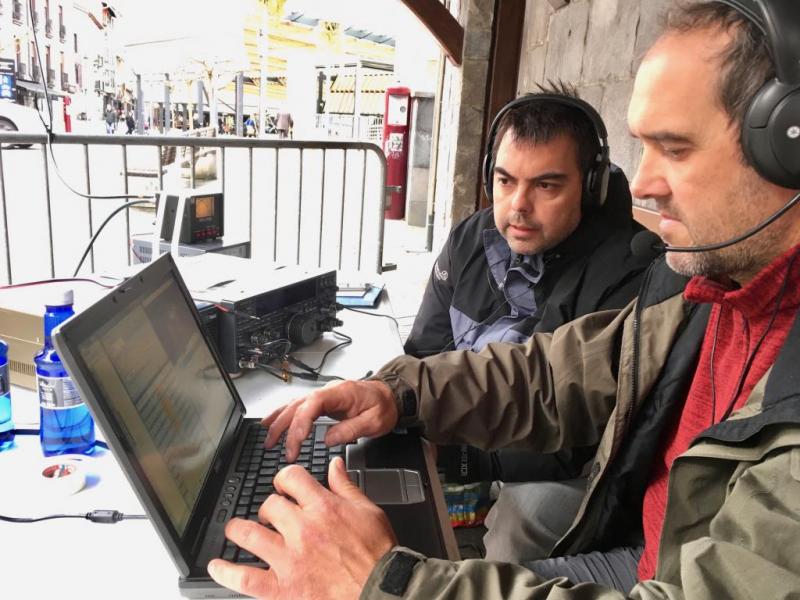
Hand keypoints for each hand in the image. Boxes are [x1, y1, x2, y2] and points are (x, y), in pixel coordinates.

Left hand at [207, 457, 396, 598]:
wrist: (381, 590)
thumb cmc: (378, 554)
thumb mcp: (368, 510)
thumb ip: (346, 486)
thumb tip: (334, 465)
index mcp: (323, 507)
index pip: (290, 477)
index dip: (284, 478)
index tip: (284, 485)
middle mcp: (302, 529)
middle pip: (269, 504)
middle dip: (269, 506)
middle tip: (272, 515)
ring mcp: (288, 558)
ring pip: (248, 534)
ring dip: (239, 529)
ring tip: (237, 530)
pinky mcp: (282, 587)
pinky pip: (245, 578)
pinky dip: (226, 572)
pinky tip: (216, 566)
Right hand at [262, 379, 397, 461]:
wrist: (391, 396)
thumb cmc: (383, 407)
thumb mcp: (374, 422)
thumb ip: (350, 430)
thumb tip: (327, 439)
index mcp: (341, 393)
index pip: (312, 405)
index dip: (301, 423)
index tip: (296, 443)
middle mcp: (328, 391)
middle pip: (298, 405)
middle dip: (284, 426)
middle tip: (275, 447)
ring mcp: (324, 395)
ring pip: (294, 405)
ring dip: (279, 421)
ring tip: (267, 438)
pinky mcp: (322, 401)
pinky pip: (298, 406)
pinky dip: (283, 414)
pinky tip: (272, 422)